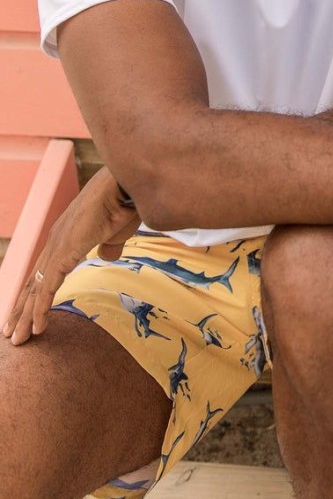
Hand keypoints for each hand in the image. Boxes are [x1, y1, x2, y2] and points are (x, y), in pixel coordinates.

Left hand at [2, 167, 139, 345]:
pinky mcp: (63, 254)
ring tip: (18, 340)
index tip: (29, 314)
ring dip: (25, 316)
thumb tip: (107, 257)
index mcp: (66, 236)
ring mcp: (56, 247)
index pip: (43, 271)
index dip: (34, 293)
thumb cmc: (125, 203)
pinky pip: (47, 288)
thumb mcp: (117, 231)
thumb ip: (110, 246)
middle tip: (12, 334)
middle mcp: (54, 241)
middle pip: (32, 282)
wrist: (124, 186)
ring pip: (35, 289)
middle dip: (21, 310)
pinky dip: (40, 309)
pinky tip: (37, 327)